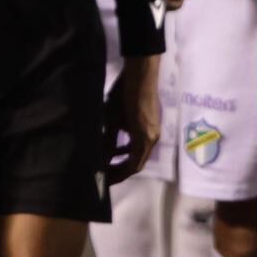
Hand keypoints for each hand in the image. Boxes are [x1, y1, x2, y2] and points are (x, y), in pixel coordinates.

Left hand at [103, 56, 164, 185]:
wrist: (140, 75)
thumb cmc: (124, 98)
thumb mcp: (112, 122)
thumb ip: (109, 142)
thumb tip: (102, 159)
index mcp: (145, 141)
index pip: (133, 167)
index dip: (118, 175)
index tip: (105, 180)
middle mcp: (153, 139)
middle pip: (138, 161)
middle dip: (121, 169)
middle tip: (105, 173)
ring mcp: (154, 130)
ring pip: (139, 151)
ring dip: (125, 157)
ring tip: (108, 159)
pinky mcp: (152, 122)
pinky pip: (141, 141)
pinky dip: (129, 146)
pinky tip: (117, 143)